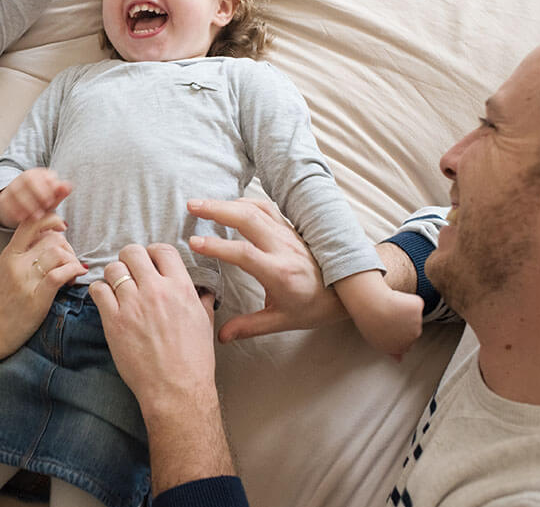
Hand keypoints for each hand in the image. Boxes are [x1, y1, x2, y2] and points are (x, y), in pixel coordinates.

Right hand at [0, 168, 72, 227]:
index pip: (43, 175)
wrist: (19, 206)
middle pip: (28, 180)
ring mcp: (12, 187)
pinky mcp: (4, 198)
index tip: (52, 200)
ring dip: (27, 204)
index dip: (47, 187)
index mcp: (39, 174)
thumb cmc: (42, 201)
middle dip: (38, 193)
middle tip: (46, 206)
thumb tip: (68, 187)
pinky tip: (22, 218)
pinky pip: (6, 202)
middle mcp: (24, 178)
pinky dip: (14, 210)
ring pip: (16, 191)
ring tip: (36, 216)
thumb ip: (61, 192)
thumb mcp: (52, 197)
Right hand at [0, 212, 86, 363]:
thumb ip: (24, 254)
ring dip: (73, 261)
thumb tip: (51, 240)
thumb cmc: (0, 302)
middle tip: (70, 261)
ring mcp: (25, 280)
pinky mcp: (36, 298)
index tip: (62, 226)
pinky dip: (73, 271)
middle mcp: (16, 263)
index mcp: (9, 254)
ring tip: (72, 273)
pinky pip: (59, 275)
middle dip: (68, 247)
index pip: (30, 222)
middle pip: (52, 238)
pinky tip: (76, 276)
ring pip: (58, 253)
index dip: (51, 218)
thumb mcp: (6, 270)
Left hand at [90, 243, 234, 494]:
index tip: (150, 261)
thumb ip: (201, 300)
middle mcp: (156, 291)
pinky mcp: (114, 321)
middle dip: (130, 259)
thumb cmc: (194, 360)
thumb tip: (203, 289)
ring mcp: (133, 304)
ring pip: (113, 269)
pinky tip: (106, 299)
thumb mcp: (205, 323)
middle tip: (130, 271)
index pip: (163, 250)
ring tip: (117, 287)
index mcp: (181, 288)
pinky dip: (99, 290)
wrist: (176, 389)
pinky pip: (98, 290)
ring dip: (114, 275)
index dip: (153, 252)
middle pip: (133, 253)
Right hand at [187, 197, 348, 341]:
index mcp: (280, 273)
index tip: (194, 241)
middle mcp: (283, 248)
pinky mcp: (290, 228)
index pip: (244, 253)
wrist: (347, 290)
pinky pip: (266, 208)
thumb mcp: (282, 321)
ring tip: (203, 203)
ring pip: (256, 209)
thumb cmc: (314, 307)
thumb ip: (249, 327)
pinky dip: (245, 202)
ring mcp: (288, 234)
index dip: (217, 245)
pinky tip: (230, 205)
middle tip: (191, 206)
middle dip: (217, 209)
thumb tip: (221, 336)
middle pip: (248, 219)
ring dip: (227, 203)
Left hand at [334, 271, 423, 358]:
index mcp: (400, 347)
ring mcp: (417, 322)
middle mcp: (412, 337)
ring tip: (388, 308)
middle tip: (387, 315)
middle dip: (403, 322)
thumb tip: (399, 360)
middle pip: (413, 329)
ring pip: (414, 315)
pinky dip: (407, 300)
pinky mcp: (418, 308)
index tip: (388, 325)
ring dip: (405, 310)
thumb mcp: (377, 341)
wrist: (372, 306)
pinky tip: (395, 299)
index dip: (397, 332)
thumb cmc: (369, 322)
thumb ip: (391, 351)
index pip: (406, 343)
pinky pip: (414, 303)